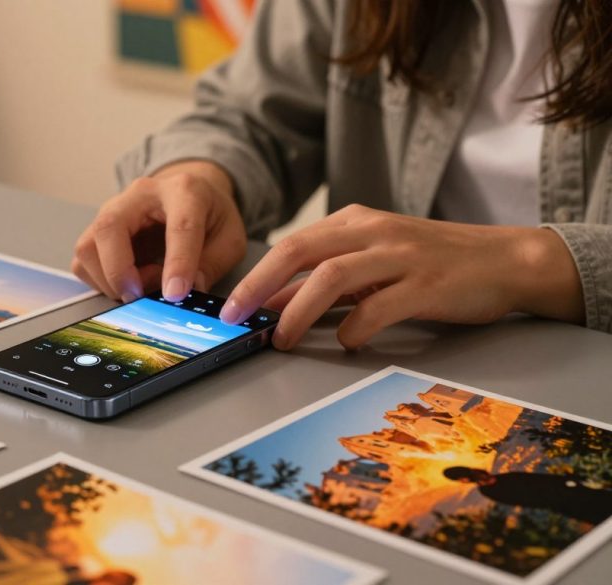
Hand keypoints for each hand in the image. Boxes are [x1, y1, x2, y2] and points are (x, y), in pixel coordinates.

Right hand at [72, 160, 247, 301]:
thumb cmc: (209, 215)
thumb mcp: (229, 238)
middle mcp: (140, 195)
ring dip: (109, 280)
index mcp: (184, 191)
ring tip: (141, 288)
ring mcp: (113, 211)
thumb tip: (190, 291)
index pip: (179, 226)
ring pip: (87, 246)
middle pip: (110, 227)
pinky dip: (100, 282)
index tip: (175, 294)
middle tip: (139, 296)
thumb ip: (213, 264)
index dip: (177, 262)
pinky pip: (83, 262)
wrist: (187, 194)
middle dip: (119, 270)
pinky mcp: (98, 231)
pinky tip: (128, 283)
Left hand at [219, 204, 584, 349]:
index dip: (255, 276)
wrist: (504, 260)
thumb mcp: (372, 263)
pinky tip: (348, 342)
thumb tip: (271, 306)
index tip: (229, 307)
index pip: (291, 245)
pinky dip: (355, 327)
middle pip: (300, 252)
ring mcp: (400, 255)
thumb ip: (324, 281)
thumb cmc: (432, 263)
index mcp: (354, 222)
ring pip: (332, 277)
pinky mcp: (427, 283)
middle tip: (236, 318)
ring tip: (283, 339)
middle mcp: (372, 231)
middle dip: (260, 287)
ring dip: (299, 311)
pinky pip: (379, 306)